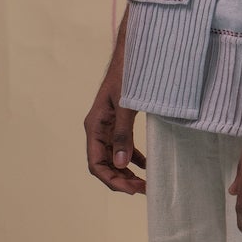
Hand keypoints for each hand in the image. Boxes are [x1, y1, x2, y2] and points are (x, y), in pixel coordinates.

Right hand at [85, 57, 145, 193]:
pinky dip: (133, 158)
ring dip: (127, 172)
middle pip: (104, 164)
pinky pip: (122, 146)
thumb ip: (123, 134)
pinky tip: (146, 165)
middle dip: (121, 180)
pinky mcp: (118, 121)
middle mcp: (98, 128)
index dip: (112, 180)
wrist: (133, 52)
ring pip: (113, 158)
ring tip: (145, 183)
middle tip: (144, 189)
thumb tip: (121, 163)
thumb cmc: (127, 74)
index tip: (133, 190)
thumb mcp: (126, 105)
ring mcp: (107, 126)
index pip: (96, 164)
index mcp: (95, 126)